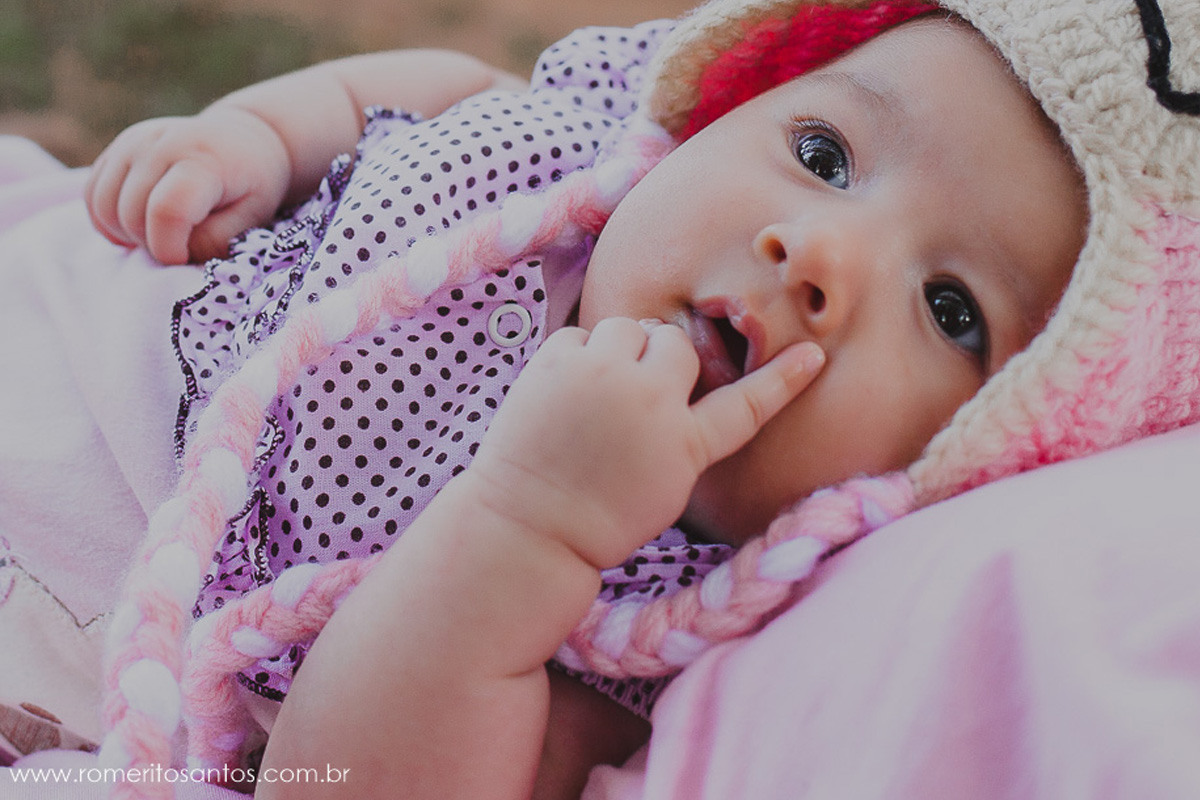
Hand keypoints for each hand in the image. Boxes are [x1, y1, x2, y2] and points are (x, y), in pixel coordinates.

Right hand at [84, 106, 290, 264]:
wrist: (244, 138)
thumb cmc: (253, 185)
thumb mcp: (253, 217)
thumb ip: (215, 241)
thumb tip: (172, 256)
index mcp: (201, 159)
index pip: (166, 212)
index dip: (170, 248)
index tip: (186, 257)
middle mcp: (159, 143)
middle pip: (130, 214)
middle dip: (152, 245)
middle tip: (182, 246)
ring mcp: (131, 142)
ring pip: (104, 208)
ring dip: (128, 235)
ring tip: (164, 235)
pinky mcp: (115, 149)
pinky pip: (93, 197)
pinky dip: (110, 221)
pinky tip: (141, 224)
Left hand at [466, 317, 824, 569]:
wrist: (530, 525)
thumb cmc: (598, 517)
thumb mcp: (664, 487)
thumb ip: (681, 434)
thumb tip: (675, 384)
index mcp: (684, 445)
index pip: (746, 405)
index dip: (782, 380)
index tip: (812, 355)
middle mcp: (649, 401)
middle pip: (675, 342)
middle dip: (660, 359)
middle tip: (633, 393)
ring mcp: (601, 377)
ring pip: (629, 326)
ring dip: (619, 349)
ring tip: (598, 391)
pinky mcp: (555, 364)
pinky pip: (579, 332)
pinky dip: (576, 354)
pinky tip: (567, 389)